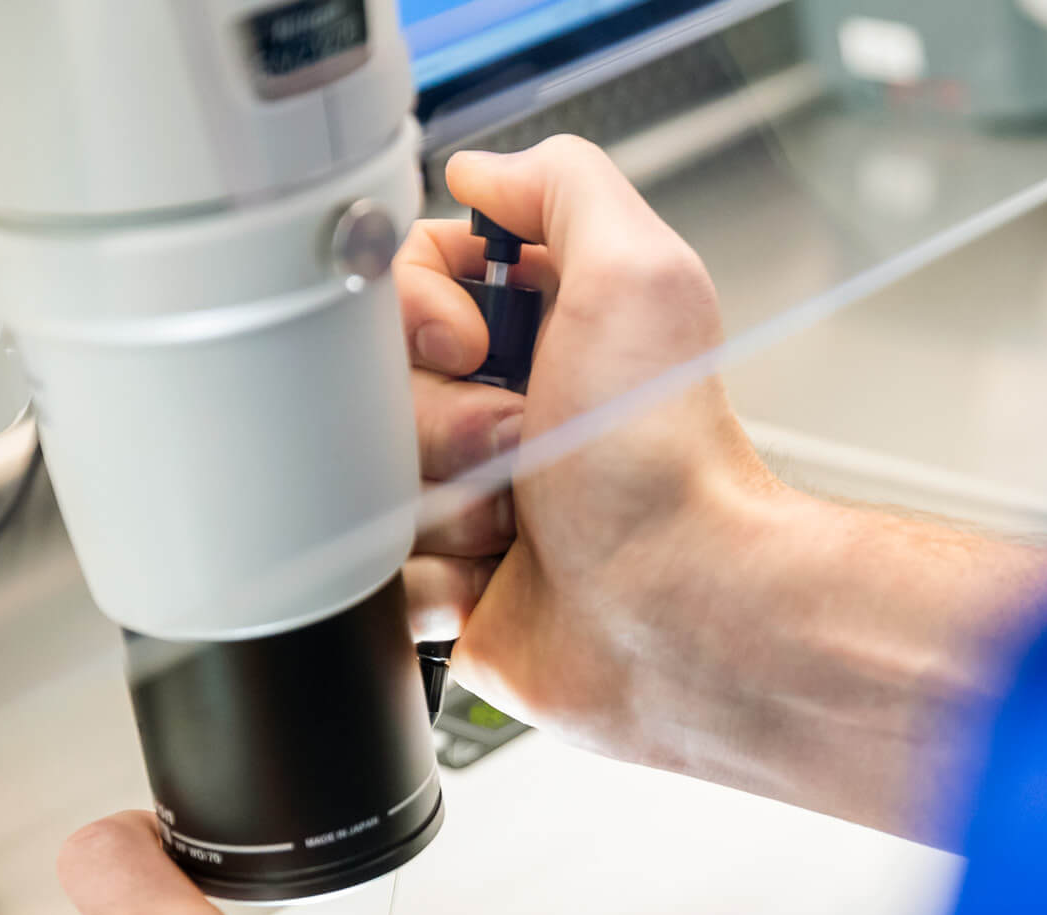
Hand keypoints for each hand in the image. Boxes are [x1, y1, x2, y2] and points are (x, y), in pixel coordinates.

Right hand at [393, 136, 781, 762]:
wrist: (679, 612)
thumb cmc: (666, 464)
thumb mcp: (638, 274)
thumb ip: (565, 186)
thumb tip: (482, 171)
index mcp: (544, 336)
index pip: (408, 283)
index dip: (418, 309)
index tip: (471, 341)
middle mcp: (508, 415)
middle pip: (376, 387)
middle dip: (437, 419)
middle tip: (517, 445)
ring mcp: (476, 507)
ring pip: (367, 482)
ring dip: (435, 505)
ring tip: (517, 524)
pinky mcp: (455, 592)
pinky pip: (374, 574)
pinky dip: (426, 582)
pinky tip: (493, 581)